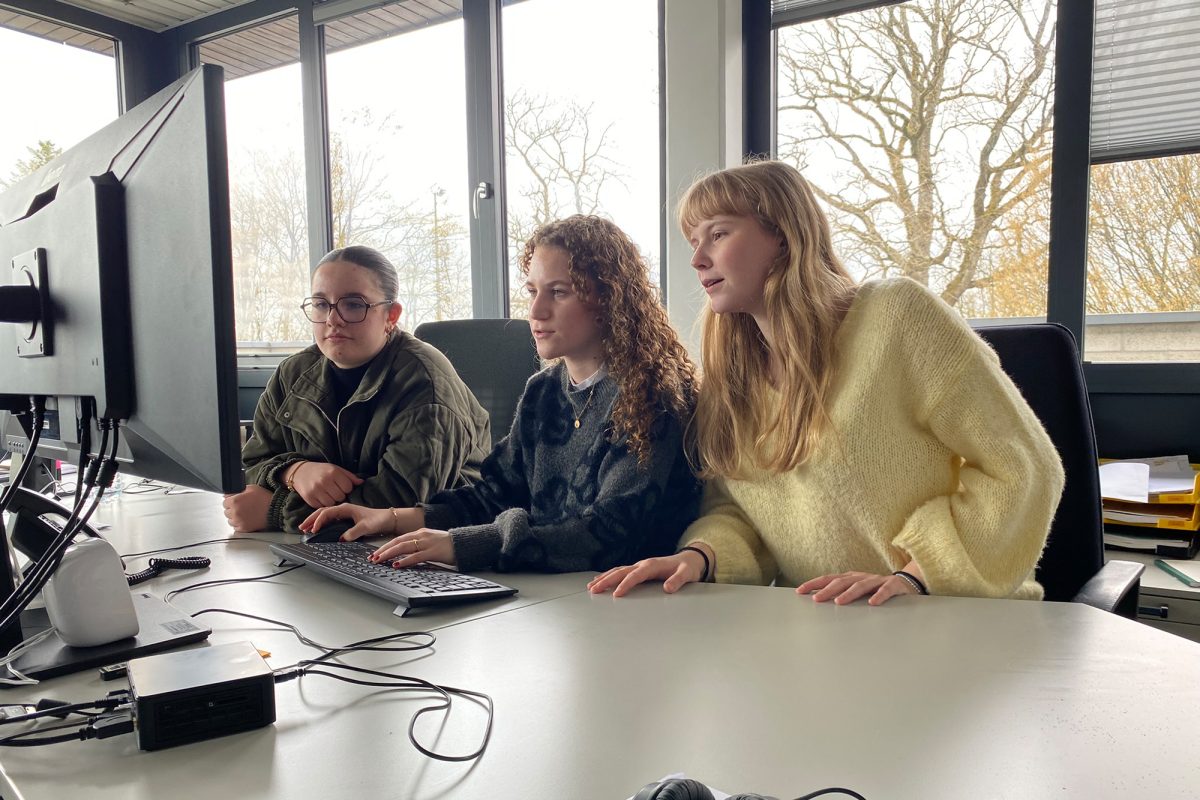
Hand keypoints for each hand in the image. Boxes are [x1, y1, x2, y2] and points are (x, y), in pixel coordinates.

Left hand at [222, 485, 272, 531]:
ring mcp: (239, 521)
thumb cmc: (264, 498)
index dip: (231, 501)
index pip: (224, 502)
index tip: (236, 501)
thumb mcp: (251, 488)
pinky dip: (239, 524)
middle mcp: (235, 512)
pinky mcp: (243, 529)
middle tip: (242, 506)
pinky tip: (246, 519)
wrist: (276, 509)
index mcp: (235, 501)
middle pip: (226, 512)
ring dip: (235, 517)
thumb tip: (228, 494)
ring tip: (244, 513)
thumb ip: (237, 490)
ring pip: (230, 520)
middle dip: (232, 509)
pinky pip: (235, 527)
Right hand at [287, 461, 362, 507]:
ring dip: (332, 501)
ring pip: (331, 503)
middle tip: (334, 491)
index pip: (348, 487)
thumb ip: (349, 476)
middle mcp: (324, 481)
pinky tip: (321, 497)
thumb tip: (362, 482)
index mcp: (333, 472)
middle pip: (340, 497)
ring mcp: (315, 490)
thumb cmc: (322, 471)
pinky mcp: (309, 499)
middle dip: (339, 495)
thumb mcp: (336, 469)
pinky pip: (322, 506)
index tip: (342, 487)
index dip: (346, 489)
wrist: (300, 472)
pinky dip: (323, 504)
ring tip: (328, 495)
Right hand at [300, 503, 404, 540]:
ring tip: (305, 528)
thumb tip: (342, 539)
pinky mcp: (345, 519)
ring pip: (324, 515)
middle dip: (311, 519)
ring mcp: (343, 513)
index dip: (318, 521)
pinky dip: (321, 523)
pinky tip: (317, 528)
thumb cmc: (378, 520)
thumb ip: (354, 532)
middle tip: (301, 527)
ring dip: (314, 521)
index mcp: (346, 508)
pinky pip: (329, 519)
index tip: (314, 530)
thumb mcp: (366, 527)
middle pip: (322, 512)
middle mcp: (343, 509)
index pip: (327, 513)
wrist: (387, 519)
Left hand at [369, 529, 454, 567]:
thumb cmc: (447, 545)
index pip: (398, 539)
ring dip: (389, 554)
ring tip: (379, 560)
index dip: (385, 546)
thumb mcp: (430, 542)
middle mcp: (421, 536)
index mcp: (420, 533)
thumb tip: (404, 555)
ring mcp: (426, 543)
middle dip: (383, 550)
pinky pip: (416, 556)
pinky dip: (405, 560)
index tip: (375, 553)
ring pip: (403, 547)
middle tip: (372, 558)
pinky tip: (397, 564)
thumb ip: (418, 546)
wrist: (463, 543)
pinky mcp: (433, 552)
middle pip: (397, 542)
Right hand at [587, 549, 707, 597]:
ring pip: (618, 571)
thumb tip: (668, 588)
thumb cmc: (687, 568)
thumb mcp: (687, 574)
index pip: (636, 575)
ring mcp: (639, 566)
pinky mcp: (638, 569)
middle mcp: (643, 564)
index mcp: (652, 565)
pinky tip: (600, 581)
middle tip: (594, 590)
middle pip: (621, 571)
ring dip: (604, 578)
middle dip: (607, 580)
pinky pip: (621, 572)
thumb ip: (678, 580)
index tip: (617, 594)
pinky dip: (609, 576)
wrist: (689, 559)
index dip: (626, 584)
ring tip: (591, 586)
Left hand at [796, 571, 917, 605]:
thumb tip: (818, 600)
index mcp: (850, 578)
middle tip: (816, 599)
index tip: (800, 591)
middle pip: (841, 582)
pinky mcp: (892, 586)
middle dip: (827, 590)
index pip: (829, 579)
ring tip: (839, 602)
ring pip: (861, 586)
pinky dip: (879, 595)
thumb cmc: (875, 589)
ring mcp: (876, 581)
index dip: (814, 584)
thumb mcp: (856, 590)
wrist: (905, 583)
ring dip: (849, 593)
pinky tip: (872, 603)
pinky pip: (886, 590)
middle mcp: (861, 577)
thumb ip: (840, 594)